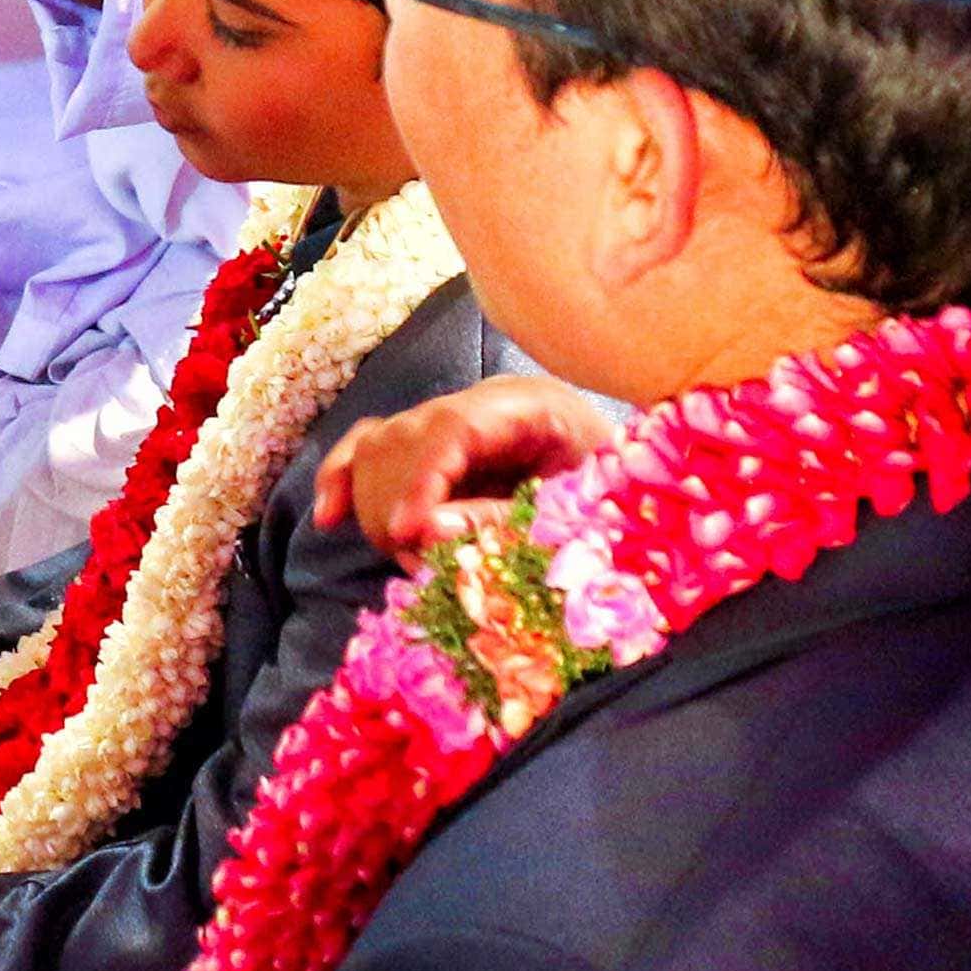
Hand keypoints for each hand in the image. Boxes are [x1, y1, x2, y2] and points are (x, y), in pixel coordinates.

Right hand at [311, 372, 622, 560]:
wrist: (641, 498)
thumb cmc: (615, 506)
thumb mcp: (573, 515)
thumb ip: (503, 521)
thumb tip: (426, 532)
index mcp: (528, 407)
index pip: (451, 428)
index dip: (420, 479)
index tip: (409, 534)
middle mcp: (480, 403)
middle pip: (403, 440)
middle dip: (401, 509)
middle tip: (428, 567)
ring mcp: (449, 420)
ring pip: (378, 450)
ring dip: (383, 513)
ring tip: (419, 563)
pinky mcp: (431, 448)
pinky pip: (368, 451)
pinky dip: (345, 481)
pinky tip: (329, 517)